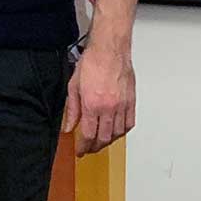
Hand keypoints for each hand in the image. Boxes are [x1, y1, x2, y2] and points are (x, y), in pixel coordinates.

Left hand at [63, 41, 134, 156]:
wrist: (110, 49)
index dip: (83, 147)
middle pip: (104, 138)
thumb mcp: (73, 86)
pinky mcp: (131, 101)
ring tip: (101, 141)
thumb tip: (69, 126)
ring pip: (117, 134)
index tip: (80, 150)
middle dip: (95, 147)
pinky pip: (129, 123)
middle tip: (89, 148)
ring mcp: (122, 105)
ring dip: (108, 141)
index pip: (88, 135)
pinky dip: (122, 131)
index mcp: (92, 104)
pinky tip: (116, 131)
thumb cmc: (92, 62)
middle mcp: (109, 108)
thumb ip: (72, 109)